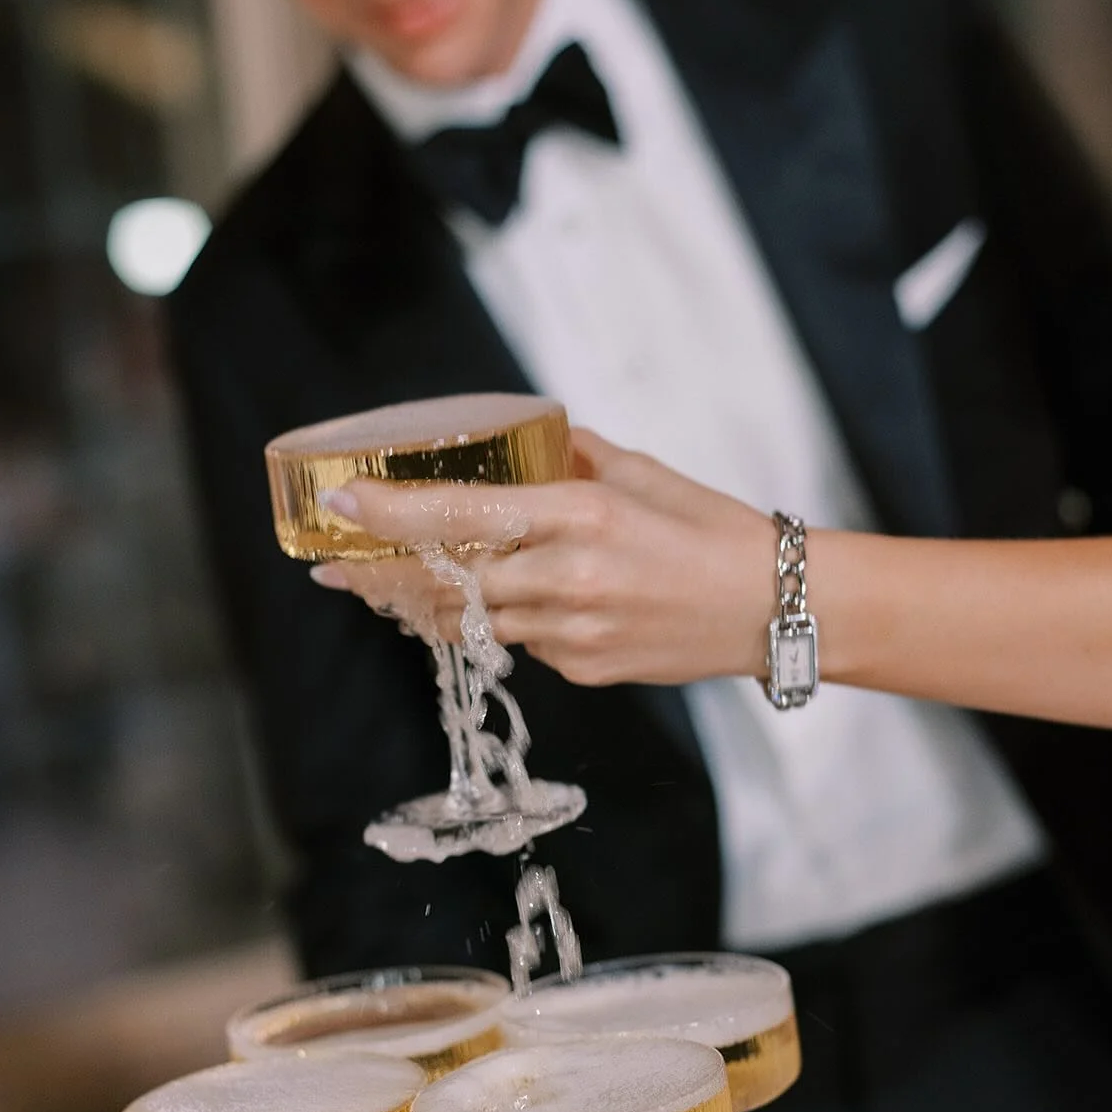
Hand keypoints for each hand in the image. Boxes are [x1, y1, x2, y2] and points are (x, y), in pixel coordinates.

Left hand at [311, 428, 777, 686]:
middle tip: (337, 570)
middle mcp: (568, 577)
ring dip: (426, 607)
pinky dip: (497, 624)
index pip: (460, 514)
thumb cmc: (714, 531)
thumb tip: (523, 442)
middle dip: (381, 579)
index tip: (341, 505)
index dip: (390, 513)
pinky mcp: (582, 669)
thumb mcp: (641, 474)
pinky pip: (520, 645)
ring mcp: (573, 632)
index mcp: (580, 514)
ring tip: (389, 590)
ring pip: (471, 623)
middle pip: (445, 584)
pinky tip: (495, 608)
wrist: (775, 608)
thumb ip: (570, 458)